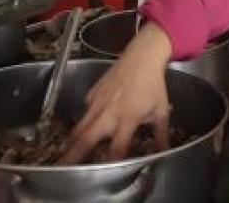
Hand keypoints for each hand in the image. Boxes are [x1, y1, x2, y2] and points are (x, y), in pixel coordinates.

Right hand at [61, 22, 172, 163]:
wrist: (142, 57)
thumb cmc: (153, 85)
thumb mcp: (161, 111)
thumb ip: (160, 135)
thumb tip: (164, 151)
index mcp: (127, 118)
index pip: (117, 147)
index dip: (111, 161)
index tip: (104, 170)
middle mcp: (109, 112)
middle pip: (86, 138)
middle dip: (74, 154)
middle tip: (64, 165)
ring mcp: (97, 102)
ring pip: (79, 125)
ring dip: (72, 140)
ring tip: (65, 151)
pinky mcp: (92, 93)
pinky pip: (84, 110)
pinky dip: (83, 120)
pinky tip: (88, 124)